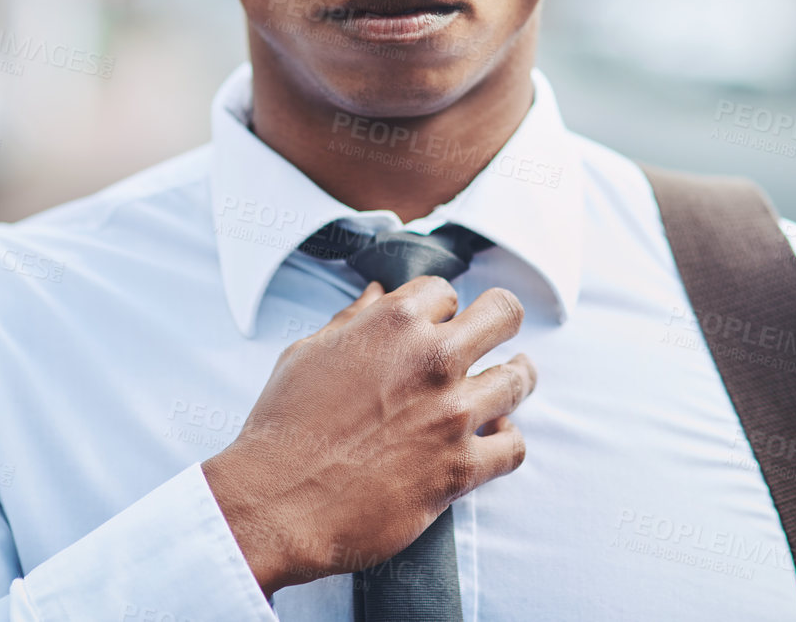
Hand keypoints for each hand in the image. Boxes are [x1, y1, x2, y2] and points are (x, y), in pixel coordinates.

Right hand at [202, 276, 535, 596]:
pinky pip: (514, 446)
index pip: (445, 291)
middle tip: (495, 336)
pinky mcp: (461, 468)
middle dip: (498, 321)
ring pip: (518, 379)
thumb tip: (377, 294)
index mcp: (394, 322)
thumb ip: (351, 320)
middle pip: (503, 315)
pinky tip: (495, 438)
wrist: (277, 503)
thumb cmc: (283, 427)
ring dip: (515, 378)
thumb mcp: (306, 354)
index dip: (441, 307)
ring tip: (510, 381)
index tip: (439, 323)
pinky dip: (508, 441)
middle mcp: (433, 359)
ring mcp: (453, 413)